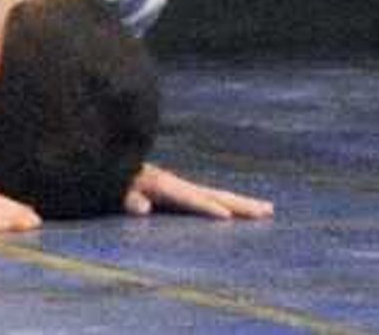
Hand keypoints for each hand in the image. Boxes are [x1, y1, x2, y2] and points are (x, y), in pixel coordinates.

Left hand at [123, 162, 271, 221]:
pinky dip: (228, 206)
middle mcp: (178, 184)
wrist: (109, 161)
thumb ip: (127, 198)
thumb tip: (142, 209)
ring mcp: (181, 188)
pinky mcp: (179, 193)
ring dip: (241, 204)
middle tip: (268, 211)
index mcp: (163, 185)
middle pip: (216, 195)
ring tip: (266, 211)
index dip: (208, 208)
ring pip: (217, 196)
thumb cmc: (111, 179)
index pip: (192, 198)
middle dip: (242, 204)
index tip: (228, 217)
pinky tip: (239, 213)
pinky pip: (209, 200)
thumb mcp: (115, 187)